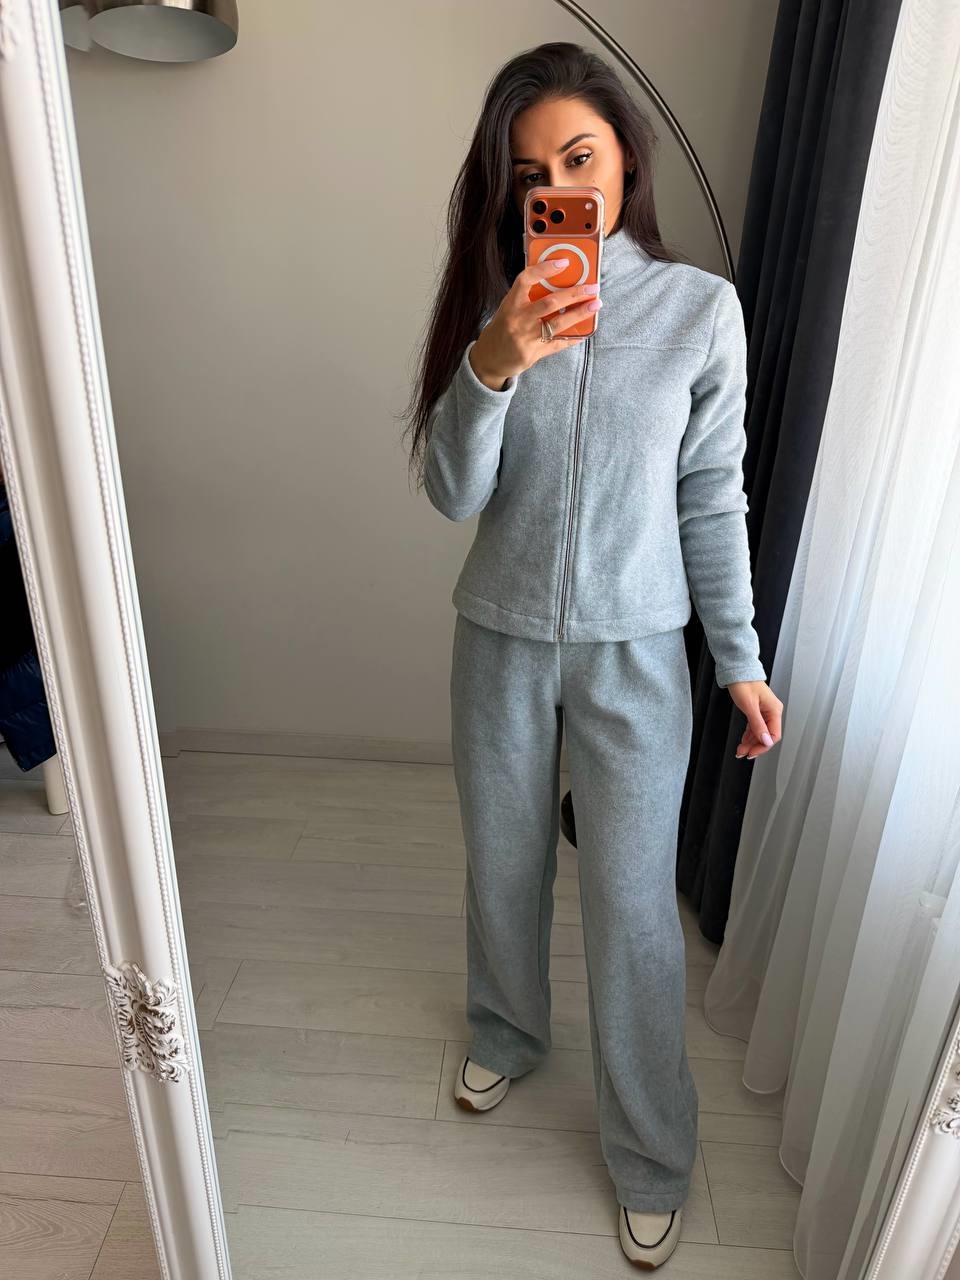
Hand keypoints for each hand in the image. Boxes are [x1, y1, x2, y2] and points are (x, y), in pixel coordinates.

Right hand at [469, 258, 601, 387]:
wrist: (489, 359)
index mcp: (510, 304)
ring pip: (557, 324)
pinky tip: (586, 330)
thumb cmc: (503, 328)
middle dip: (574, 294)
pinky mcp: (533, 354)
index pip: (526, 280)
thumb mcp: (509, 308)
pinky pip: (557, 344)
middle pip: (550, 303)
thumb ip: (528, 297)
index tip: (564, 262)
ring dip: (579, 314)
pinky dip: (573, 337)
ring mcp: (525, 338)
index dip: (544, 269)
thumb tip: (558, 281)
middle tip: (592, 287)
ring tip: (595, 305)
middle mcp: (518, 320)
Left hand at [726, 680, 782, 759]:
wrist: (737, 671)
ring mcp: (765, 712)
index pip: (774, 735)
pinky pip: (755, 727)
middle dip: (755, 746)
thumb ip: (758, 724)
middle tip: (744, 753)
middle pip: (766, 735)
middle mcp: (772, 712)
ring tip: (740, 750)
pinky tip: (743, 742)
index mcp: (774, 710)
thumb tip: (766, 740)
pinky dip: (749, 736)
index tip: (753, 752)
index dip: (764, 746)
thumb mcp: (749, 706)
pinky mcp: (757, 711)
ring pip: (760, 733)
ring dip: (751, 743)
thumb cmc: (744, 683)